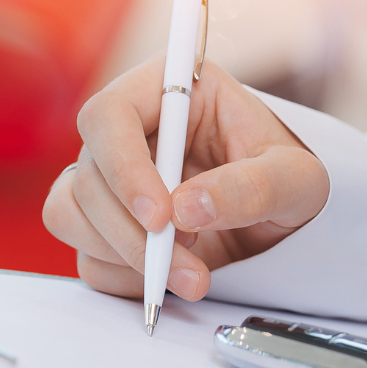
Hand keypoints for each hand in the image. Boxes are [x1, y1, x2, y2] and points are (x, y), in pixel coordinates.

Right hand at [42, 57, 328, 299]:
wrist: (284, 220)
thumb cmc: (288, 178)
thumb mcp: (295, 178)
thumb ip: (251, 187)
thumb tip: (185, 209)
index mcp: (168, 89)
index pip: (109, 114)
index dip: (123, 166)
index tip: (160, 217)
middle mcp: (126, 129)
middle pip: (88, 176)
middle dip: (133, 233)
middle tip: (190, 270)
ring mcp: (107, 177)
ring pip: (71, 215)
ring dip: (124, 257)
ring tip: (191, 275)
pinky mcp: (102, 223)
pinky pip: (86, 256)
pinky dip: (124, 277)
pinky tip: (171, 278)